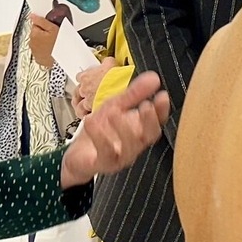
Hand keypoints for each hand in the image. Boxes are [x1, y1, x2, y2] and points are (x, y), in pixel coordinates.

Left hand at [28, 15, 57, 68]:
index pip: (35, 24)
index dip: (44, 25)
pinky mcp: (38, 59)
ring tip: (53, 43)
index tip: (50, 28)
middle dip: (43, 34)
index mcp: (34, 34)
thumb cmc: (59, 44)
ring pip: (37, 43)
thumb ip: (41, 21)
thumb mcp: (53, 28)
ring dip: (43, 42)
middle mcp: (31, 43)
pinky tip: (51, 50)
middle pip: (36, 34)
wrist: (64, 59)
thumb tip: (33, 16)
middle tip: (53, 36)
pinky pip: (39, 52)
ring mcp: (34, 52)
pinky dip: (43, 51)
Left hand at [60, 71, 168, 187]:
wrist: (79, 153)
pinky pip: (105, 153)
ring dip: (123, 128)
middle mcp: (135, 145)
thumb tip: (153, 78)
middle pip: (149, 136)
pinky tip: (91, 121)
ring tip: (114, 112)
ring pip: (130, 148)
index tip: (162, 96)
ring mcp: (121, 157)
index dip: (162, 110)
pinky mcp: (104, 164)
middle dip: (149, 121)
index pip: (157, 121)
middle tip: (146, 105)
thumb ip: (134, 93)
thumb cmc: (101, 130)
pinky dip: (99, 137)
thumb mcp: (116, 105)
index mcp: (141, 130)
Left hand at [70, 58, 116, 117]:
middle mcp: (84, 89)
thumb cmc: (116, 76)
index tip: (86, 81)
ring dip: (80, 107)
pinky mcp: (93, 110)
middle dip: (79, 95)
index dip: (83, 80)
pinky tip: (89, 117)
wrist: (121, 87)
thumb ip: (106, 62)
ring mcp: (88, 101)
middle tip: (83, 97)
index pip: (79, 77)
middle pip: (76, 92)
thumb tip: (108, 60)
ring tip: (83, 109)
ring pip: (78, 106)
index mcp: (86, 77)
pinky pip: (86, 115)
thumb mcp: (111, 63)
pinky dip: (87, 116)